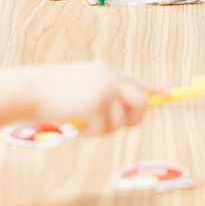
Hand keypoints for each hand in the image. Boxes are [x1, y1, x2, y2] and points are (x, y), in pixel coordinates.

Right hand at [0, 60, 164, 134]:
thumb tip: (124, 109)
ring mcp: (105, 90)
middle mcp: (110, 78)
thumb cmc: (54, 89)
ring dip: (104, 129)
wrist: (33, 88)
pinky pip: (103, 130)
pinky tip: (77, 127)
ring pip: (121, 121)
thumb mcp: (84, 82)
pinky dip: (91, 134)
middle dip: (132, 118)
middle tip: (114, 126)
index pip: (138, 81)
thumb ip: (104, 90)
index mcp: (107, 71)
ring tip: (85, 124)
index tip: (170, 92)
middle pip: (140, 102)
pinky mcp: (96, 105)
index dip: (155, 88)